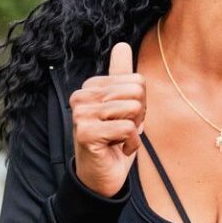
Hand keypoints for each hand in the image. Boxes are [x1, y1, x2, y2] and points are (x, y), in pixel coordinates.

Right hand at [69, 42, 145, 197]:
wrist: (102, 177)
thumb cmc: (114, 141)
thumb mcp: (123, 107)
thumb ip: (121, 76)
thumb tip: (122, 45)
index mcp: (91, 87)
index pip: (136, 81)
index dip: (140, 104)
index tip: (125, 120)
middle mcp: (81, 97)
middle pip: (135, 91)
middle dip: (139, 115)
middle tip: (123, 131)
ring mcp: (81, 114)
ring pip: (132, 108)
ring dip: (134, 130)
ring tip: (119, 139)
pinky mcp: (86, 132)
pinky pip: (127, 128)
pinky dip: (131, 144)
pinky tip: (118, 150)